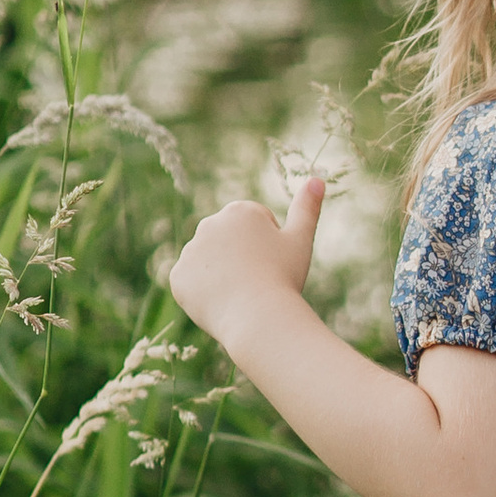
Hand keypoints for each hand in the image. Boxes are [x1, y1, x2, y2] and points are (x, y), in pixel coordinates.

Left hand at [168, 175, 323, 339]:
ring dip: (223, 275)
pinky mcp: (178, 276)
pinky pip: (193, 284)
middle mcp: (210, 223)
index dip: (269, 249)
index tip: (273, 264)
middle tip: (258, 281)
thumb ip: (307, 208)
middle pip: (230, 244)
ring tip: (241, 294)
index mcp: (239, 211)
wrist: (258, 317)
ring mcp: (191, 250)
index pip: (254, 228)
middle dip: (242, 258)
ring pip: (211, 264)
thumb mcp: (300, 240)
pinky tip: (222, 302)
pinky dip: (205, 294)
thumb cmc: (284, 277)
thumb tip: (317, 179)